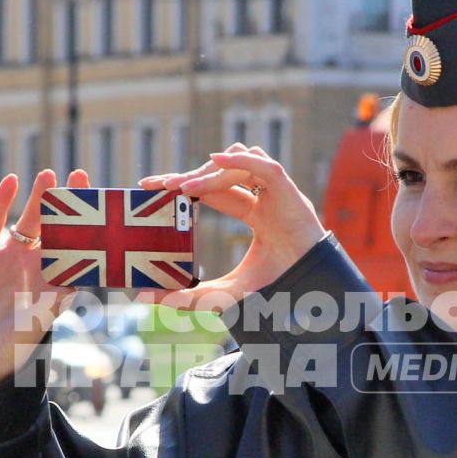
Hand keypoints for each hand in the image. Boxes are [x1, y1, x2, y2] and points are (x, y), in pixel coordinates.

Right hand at [0, 167, 89, 386]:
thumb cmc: (5, 353)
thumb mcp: (30, 330)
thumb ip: (49, 307)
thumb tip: (72, 286)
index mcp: (54, 285)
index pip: (78, 251)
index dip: (90, 229)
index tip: (103, 208)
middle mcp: (34, 268)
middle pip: (56, 228)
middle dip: (68, 204)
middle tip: (80, 176)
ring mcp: (7, 259)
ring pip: (27, 221)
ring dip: (38, 197)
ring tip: (49, 173)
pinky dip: (1, 201)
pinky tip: (12, 180)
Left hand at [138, 144, 326, 310]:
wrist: (311, 296)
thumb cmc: (277, 291)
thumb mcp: (223, 293)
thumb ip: (188, 295)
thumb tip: (145, 295)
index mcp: (256, 215)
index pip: (214, 192)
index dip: (185, 186)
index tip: (151, 188)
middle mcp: (266, 200)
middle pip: (222, 174)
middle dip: (189, 175)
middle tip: (155, 184)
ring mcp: (279, 195)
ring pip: (241, 166)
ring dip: (210, 172)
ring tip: (183, 188)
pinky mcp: (291, 195)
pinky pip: (266, 167)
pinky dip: (241, 162)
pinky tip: (214, 161)